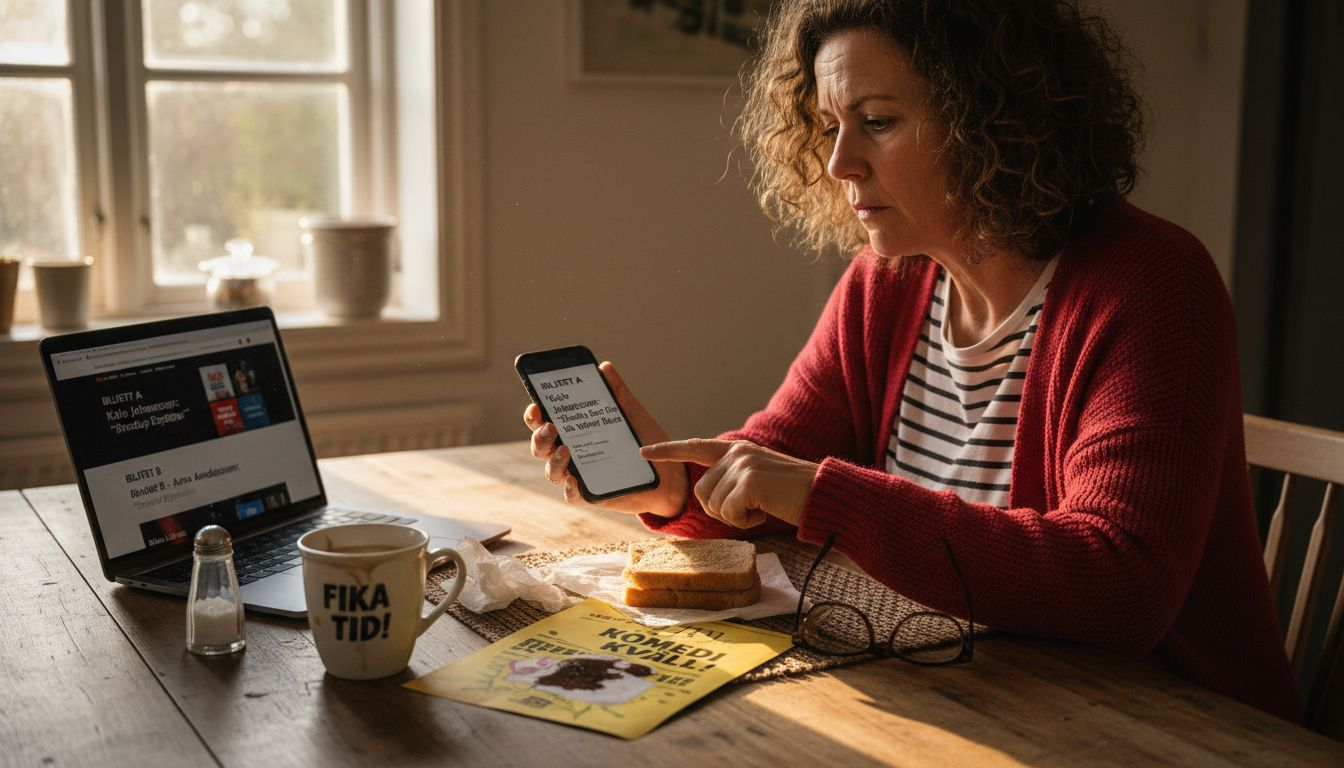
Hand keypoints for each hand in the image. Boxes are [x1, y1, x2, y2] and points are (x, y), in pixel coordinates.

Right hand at [523, 361, 688, 517]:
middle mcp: (572, 452)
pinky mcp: (591, 494)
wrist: (670, 473)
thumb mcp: (632, 413)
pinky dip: (570, 488)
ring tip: (565, 449)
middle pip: (541, 447)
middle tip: (550, 427)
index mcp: (576, 431)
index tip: (536, 405)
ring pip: (552, 471)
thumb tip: (604, 367)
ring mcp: (579, 474)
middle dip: (539, 436)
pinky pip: (572, 494)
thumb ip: (617, 392)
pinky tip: (574, 479)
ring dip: (553, 460)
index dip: (535, 415)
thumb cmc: (646, 441)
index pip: (545, 422)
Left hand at [640, 439, 817, 527]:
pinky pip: (728, 513)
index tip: (643, 451)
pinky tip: (765, 511)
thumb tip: (707, 494)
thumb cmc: (793, 494)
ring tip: (761, 507)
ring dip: (734, 517)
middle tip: (751, 509)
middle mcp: (737, 453)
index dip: (668, 450)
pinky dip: (745, 521)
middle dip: (720, 510)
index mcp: (738, 450)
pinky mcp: (750, 482)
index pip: (695, 447)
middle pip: (701, 492)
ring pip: (713, 505)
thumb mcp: (759, 478)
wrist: (823, 494)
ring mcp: (743, 465)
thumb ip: (734, 477)